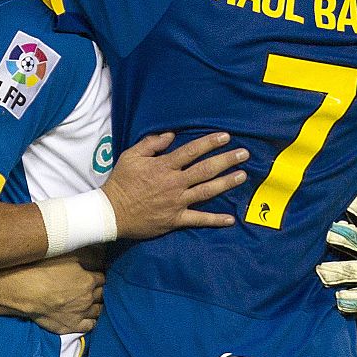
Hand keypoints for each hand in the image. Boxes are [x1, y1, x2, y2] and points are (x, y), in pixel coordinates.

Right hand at [0, 253, 104, 333]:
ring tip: (90, 302)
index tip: (93, 275)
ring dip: (96, 305)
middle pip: (101, 294)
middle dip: (98, 290)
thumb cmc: (43, 271)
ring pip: (98, 310)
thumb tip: (98, 256)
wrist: (27, 292)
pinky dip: (91, 321)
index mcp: (89, 280)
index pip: (102, 278)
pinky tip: (87, 317)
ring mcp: (81, 313)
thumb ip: (84, 258)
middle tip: (91, 288)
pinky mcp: (72, 326)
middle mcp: (88, 298)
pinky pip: (90, 326)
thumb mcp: (66, 257)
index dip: (97, 276)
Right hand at [102, 132, 247, 239]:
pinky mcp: (176, 219)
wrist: (112, 212)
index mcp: (164, 167)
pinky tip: (231, 219)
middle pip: (205, 169)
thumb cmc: (121, 182)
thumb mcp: (130, 157)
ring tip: (243, 176)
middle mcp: (174, 183)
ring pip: (207, 191)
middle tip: (244, 154)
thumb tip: (171, 135)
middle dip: (226, 160)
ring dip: (227, 183)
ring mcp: (177, 202)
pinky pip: (199, 219)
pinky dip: (215, 220)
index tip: (226, 137)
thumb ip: (151, 144)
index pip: (192, 151)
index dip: (210, 143)